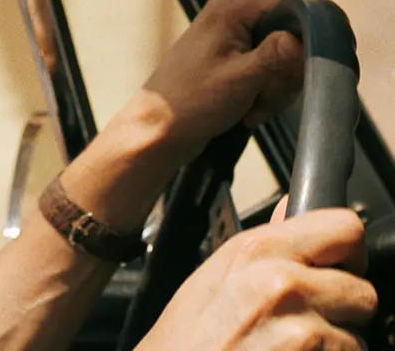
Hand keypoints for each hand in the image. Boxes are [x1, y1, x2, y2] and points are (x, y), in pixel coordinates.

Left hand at [138, 0, 309, 162]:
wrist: (162, 127)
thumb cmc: (189, 101)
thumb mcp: (240, 78)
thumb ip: (277, 56)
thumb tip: (306, 37)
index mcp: (236, 1)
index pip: (300, 2)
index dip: (307, 37)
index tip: (292, 70)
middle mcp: (239, 8)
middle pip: (299, 34)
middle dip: (287, 73)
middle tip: (261, 94)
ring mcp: (241, 30)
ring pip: (293, 57)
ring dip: (278, 88)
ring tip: (251, 104)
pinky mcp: (243, 52)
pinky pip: (278, 70)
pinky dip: (269, 92)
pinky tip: (249, 107)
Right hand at [138, 208, 374, 349]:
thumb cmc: (182, 342)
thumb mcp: (211, 279)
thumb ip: (262, 244)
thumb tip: (292, 208)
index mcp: (256, 252)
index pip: (345, 229)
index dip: (345, 253)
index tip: (333, 268)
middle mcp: (282, 284)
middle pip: (362, 291)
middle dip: (340, 311)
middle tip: (303, 320)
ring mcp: (301, 330)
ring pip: (356, 338)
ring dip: (331, 347)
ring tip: (286, 347)